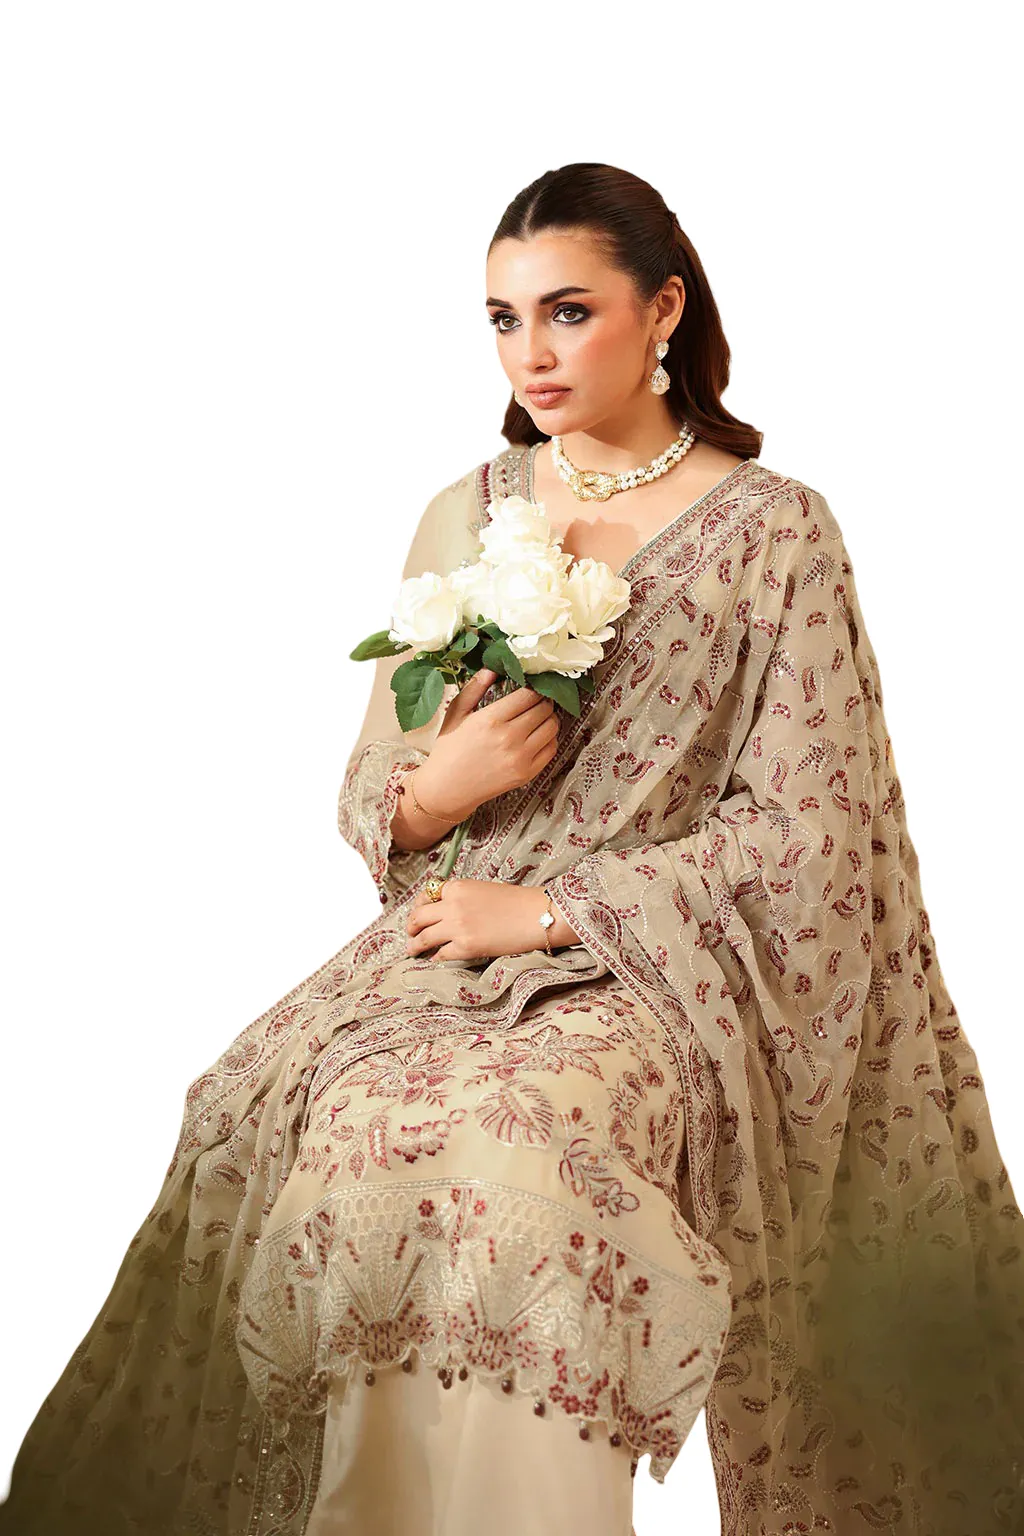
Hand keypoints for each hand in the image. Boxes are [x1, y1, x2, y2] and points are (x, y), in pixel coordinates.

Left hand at [405, 878, 578, 962]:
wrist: (536, 916)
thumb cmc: (516, 902)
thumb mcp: (482, 889)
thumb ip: (460, 897)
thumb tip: (444, 910)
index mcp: (457, 887)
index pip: (426, 895)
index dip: (419, 906)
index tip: (417, 913)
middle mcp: (452, 905)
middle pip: (419, 916)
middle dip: (411, 926)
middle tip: (410, 933)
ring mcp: (457, 927)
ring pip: (424, 937)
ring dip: (415, 945)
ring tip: (412, 950)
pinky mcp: (466, 947)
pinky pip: (441, 954)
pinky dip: (436, 957)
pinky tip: (435, 959)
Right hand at [412, 668, 560, 822]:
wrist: (447, 789)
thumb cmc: (449, 750)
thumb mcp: (455, 714)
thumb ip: (474, 688)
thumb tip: (492, 669)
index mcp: (491, 720)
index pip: (528, 695)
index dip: (533, 688)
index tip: (530, 687)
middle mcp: (509, 738)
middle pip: (544, 709)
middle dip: (543, 701)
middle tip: (536, 701)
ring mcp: (520, 758)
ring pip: (552, 727)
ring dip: (548, 718)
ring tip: (538, 717)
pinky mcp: (527, 774)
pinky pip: (552, 749)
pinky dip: (549, 739)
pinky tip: (537, 736)